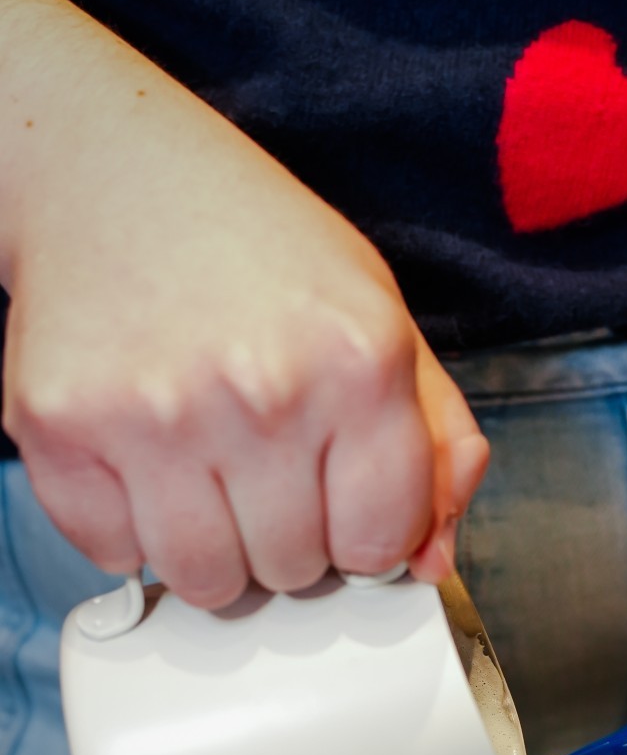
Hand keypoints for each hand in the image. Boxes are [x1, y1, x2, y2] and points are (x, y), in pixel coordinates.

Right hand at [1, 0, 487, 604]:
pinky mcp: (62, 426)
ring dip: (212, 549)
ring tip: (208, 470)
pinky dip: (130, 530)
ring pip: (206, 580)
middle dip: (286, 535)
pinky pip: (114, 554)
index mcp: (360, 362)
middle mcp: (261, 390)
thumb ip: (436, 445)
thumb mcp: (384, 321)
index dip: (364, 536)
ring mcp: (155, 413)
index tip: (341, 501)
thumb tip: (430, 559)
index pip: (381, 544)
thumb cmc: (260, 253)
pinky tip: (144, 458)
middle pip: (293, 570)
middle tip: (264, 461)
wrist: (114, 174)